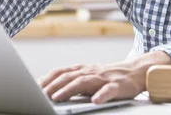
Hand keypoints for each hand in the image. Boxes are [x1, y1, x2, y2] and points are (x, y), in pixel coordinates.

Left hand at [38, 51, 170, 103]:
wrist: (136, 72)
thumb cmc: (108, 77)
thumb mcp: (88, 77)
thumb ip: (71, 80)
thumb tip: (49, 87)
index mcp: (82, 69)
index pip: (61, 72)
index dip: (47, 79)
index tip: (34, 86)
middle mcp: (90, 71)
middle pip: (68, 77)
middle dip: (53, 85)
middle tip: (41, 94)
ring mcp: (103, 78)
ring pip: (84, 82)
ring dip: (69, 89)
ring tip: (58, 97)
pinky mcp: (117, 86)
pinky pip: (108, 90)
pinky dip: (101, 95)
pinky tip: (95, 101)